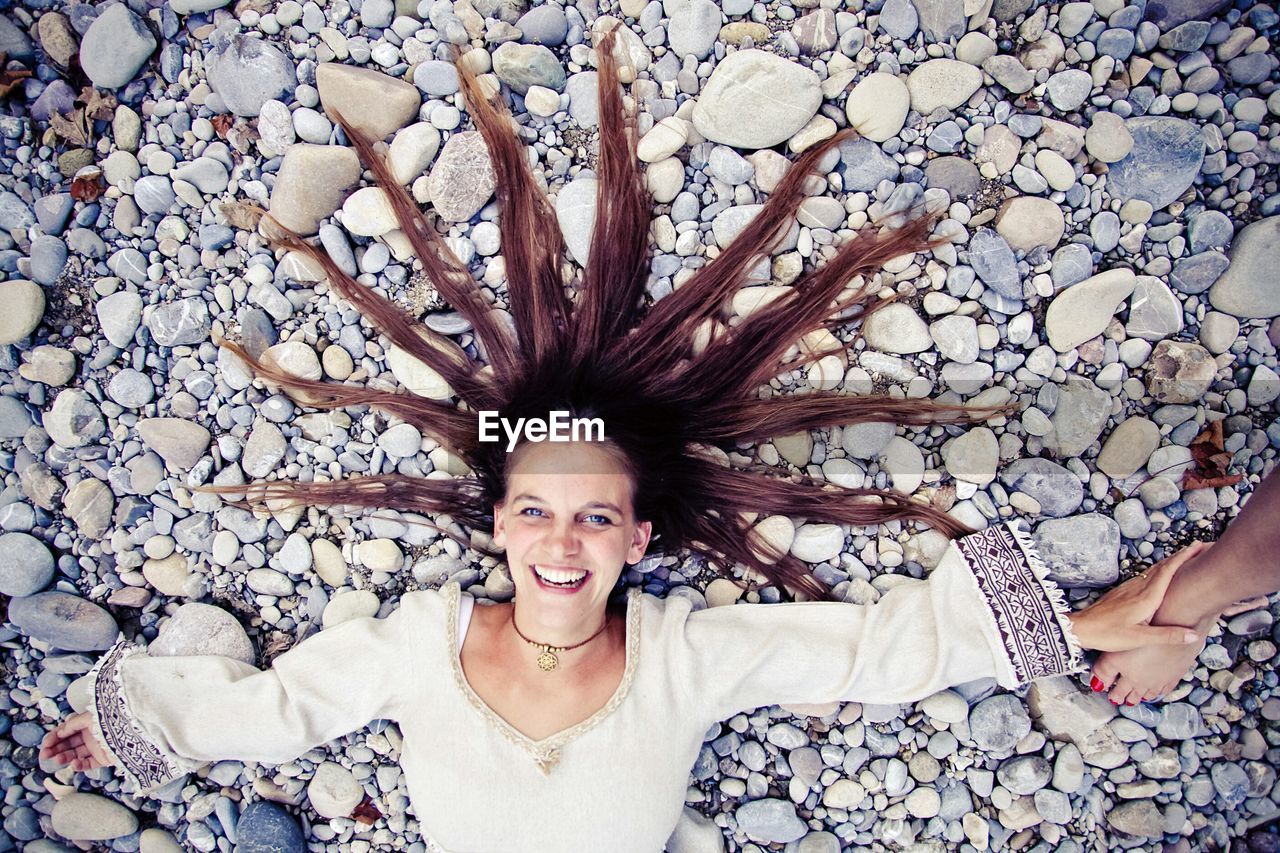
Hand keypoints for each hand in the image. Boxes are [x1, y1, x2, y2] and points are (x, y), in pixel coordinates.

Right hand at [40, 712, 114, 771]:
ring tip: (58, 759)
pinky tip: (73, 764)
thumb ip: (73, 724)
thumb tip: (59, 731)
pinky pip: (87, 764)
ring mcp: (95, 747)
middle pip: (67, 743)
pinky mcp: (102, 759)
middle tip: (44, 755)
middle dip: (55, 749)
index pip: (66, 731)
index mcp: (86, 723)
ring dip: (64, 757)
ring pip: (74, 754)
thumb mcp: (89, 717)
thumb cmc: (110, 721)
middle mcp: (90, 735)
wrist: (132, 733)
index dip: (54, 737)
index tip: (46, 744)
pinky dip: (78, 765)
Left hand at [1066, 541, 1208, 651]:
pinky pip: (1144, 577)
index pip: (1168, 571)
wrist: (1080, 628)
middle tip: (1198, 548)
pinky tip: (1159, 576)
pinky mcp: (1121, 592)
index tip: (1199, 547)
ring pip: (1153, 570)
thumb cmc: (1108, 634)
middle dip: (1181, 556)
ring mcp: (1128, 588)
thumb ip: (1167, 635)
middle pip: (1162, 567)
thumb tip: (1194, 635)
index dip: (1184, 557)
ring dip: (1170, 563)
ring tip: (1184, 559)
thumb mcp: (1140, 638)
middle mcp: (1138, 588)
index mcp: (1146, 597)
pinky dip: (1158, 572)